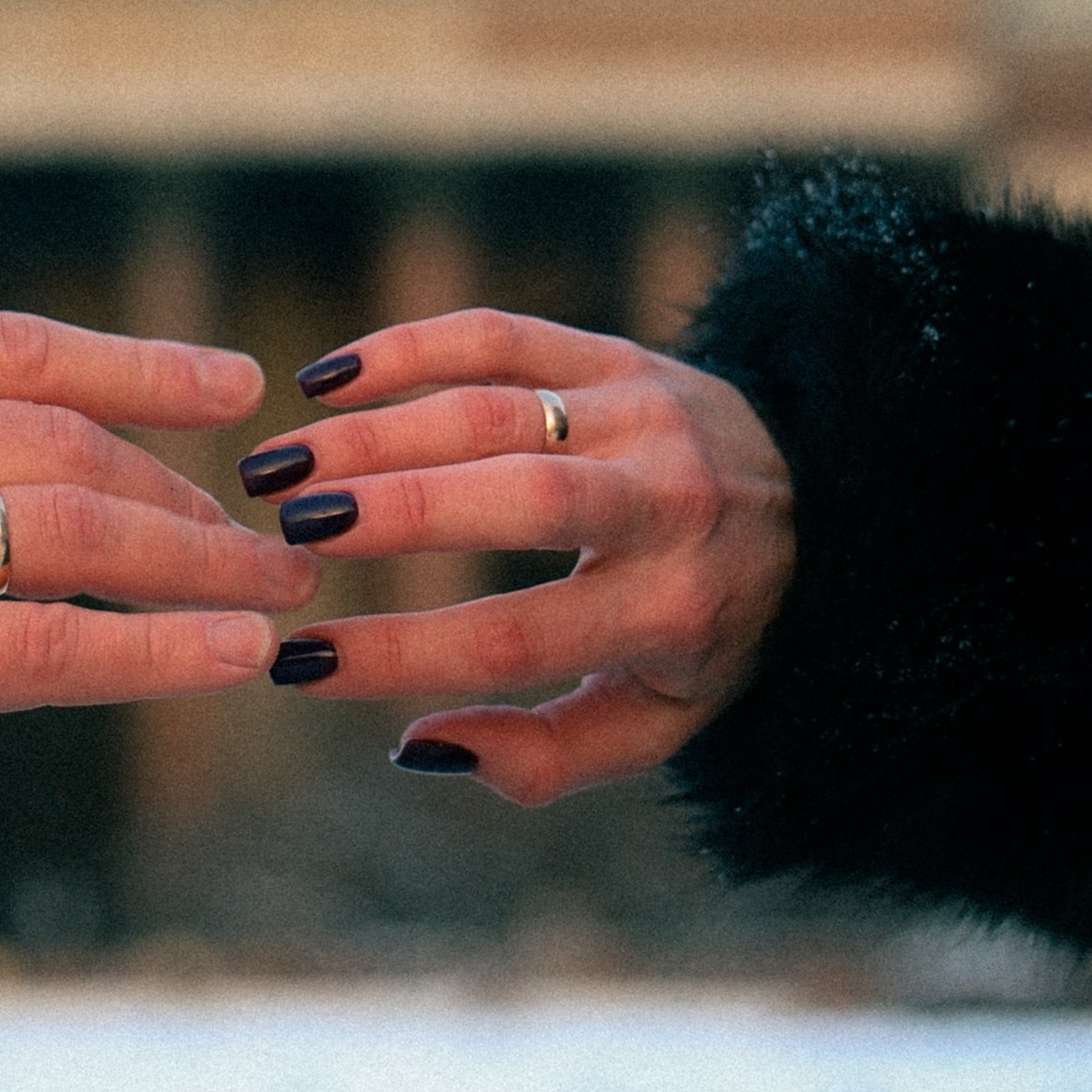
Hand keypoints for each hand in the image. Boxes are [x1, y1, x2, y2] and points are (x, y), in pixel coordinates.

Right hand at [0, 310, 317, 825]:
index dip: (137, 364)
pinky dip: (165, 651)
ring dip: (199, 564)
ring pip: (82, 533)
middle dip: (178, 489)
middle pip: (65, 439)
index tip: (230, 386)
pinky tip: (235, 658)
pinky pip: (57, 647)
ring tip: (273, 592)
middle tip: (257, 532)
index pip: (11, 346)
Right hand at [236, 307, 791, 802]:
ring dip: (376, 432)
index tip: (300, 663)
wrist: (816, 505)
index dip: (402, 654)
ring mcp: (644, 415)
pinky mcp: (618, 351)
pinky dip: (410, 348)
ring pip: (500, 410)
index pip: (518, 638)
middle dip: (395, 512)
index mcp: (674, 610)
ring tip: (276, 468)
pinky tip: (326, 383)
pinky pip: (505, 336)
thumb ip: (546, 755)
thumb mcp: (655, 720)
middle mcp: (669, 504)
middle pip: (520, 498)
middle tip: (285, 526)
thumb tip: (419, 743)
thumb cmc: (704, 630)